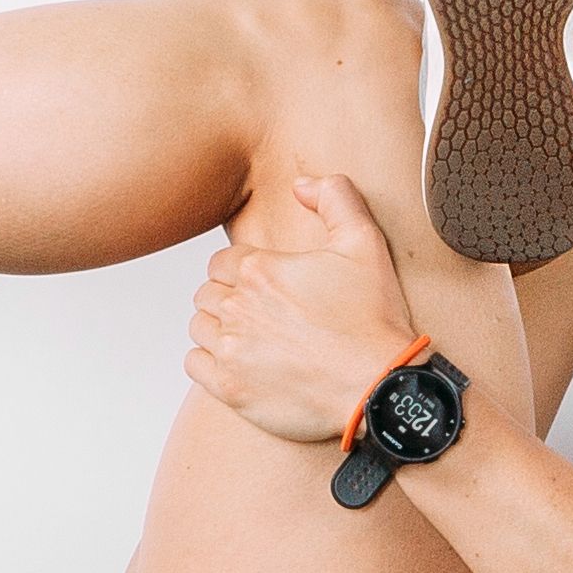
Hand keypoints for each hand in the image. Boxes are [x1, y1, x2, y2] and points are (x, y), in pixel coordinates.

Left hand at [183, 175, 427, 444]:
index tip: (264, 286)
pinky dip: (208, 360)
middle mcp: (238, 307)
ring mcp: (230, 350)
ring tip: (250, 336)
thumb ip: (335, 198)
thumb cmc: (373, 320)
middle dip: (229, 297)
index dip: (242, 270)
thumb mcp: (365, 243)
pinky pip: (194, 364)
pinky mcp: (230, 388)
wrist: (378, 386)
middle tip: (260, 312)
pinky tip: (238, 361)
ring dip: (218, 327)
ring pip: (199, 326)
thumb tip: (302, 184)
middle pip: (208, 293)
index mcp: (259, 270)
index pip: (222, 262)